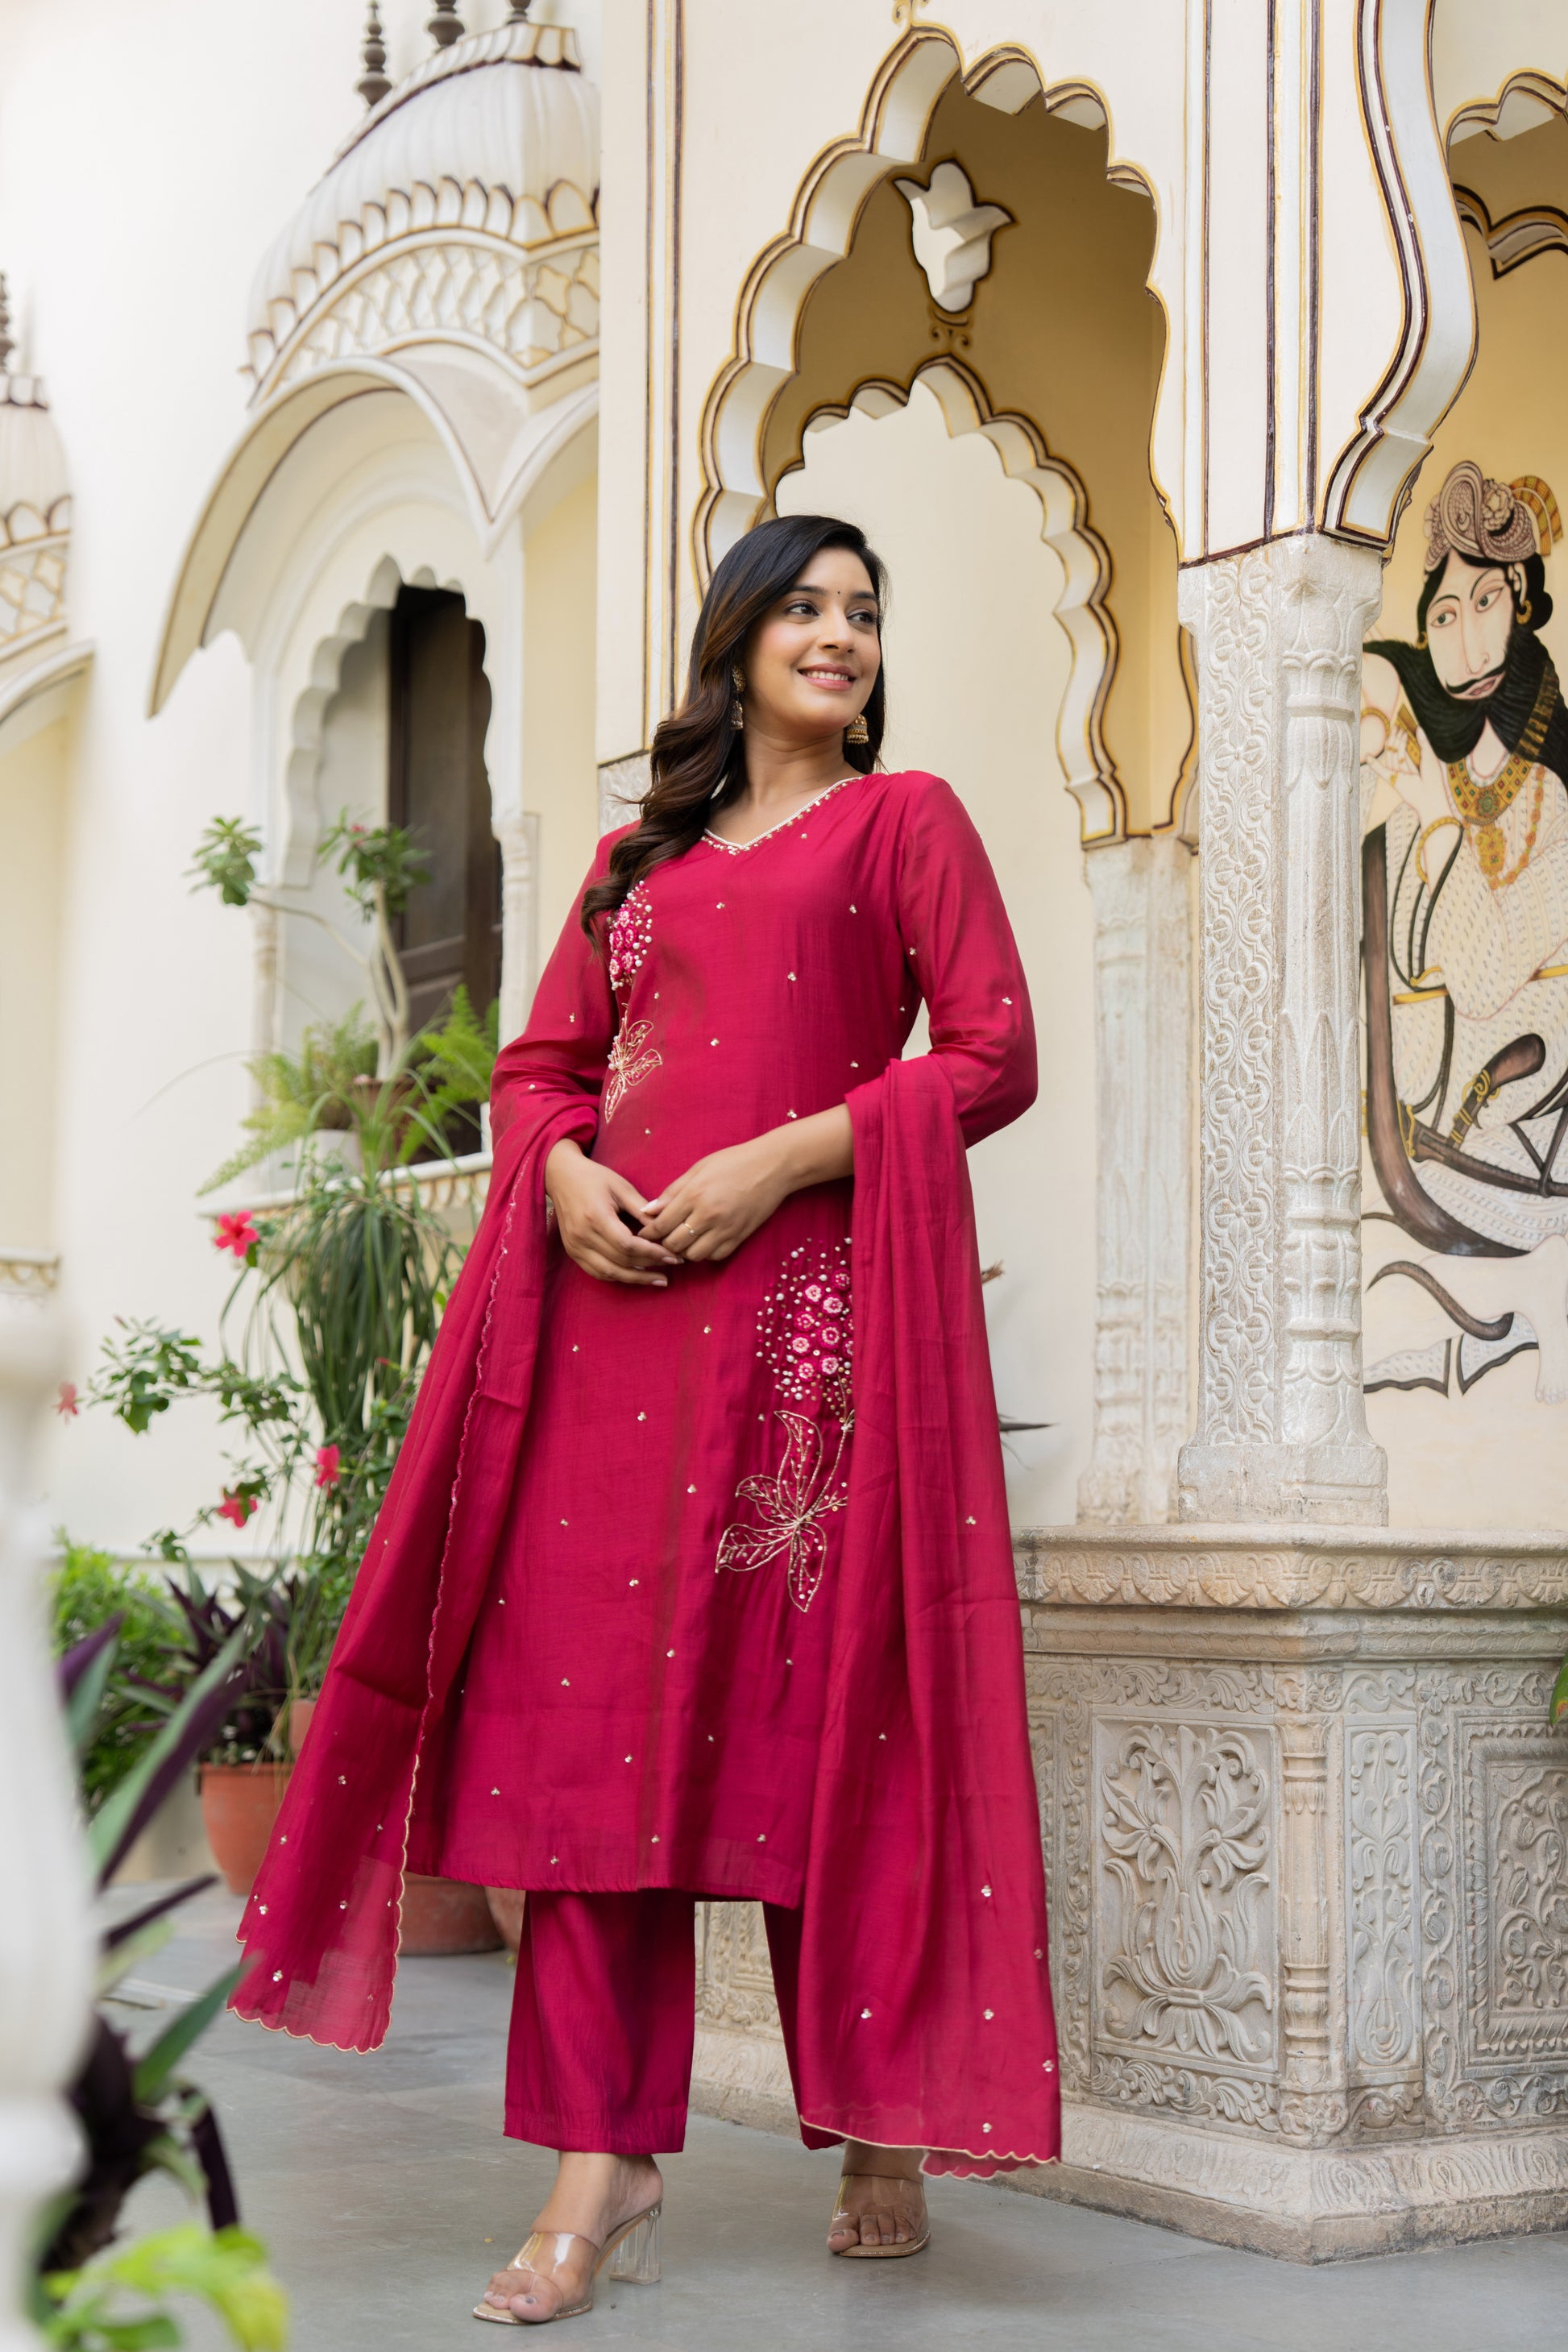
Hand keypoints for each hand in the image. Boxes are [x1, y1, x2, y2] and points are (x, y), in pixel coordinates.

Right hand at [545, 1141, 681, 1287]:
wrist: (560, 1176)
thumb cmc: (594, 1178)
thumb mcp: (622, 1187)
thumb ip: (642, 1210)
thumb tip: (664, 1229)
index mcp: (596, 1217)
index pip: (628, 1245)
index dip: (652, 1254)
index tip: (673, 1256)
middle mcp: (582, 1236)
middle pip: (621, 1261)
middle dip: (650, 1266)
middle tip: (672, 1265)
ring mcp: (574, 1246)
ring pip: (609, 1273)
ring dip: (635, 1279)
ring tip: (658, 1279)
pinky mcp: (572, 1252)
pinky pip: (597, 1272)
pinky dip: (618, 1276)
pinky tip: (635, 1275)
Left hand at [639, 1106, 854, 1265]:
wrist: (772, 1166)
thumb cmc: (734, 1162)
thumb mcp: (698, 1169)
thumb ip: (672, 1191)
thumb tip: (648, 1210)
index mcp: (694, 1195)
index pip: (661, 1225)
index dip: (648, 1233)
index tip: (644, 1233)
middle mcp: (708, 1215)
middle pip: (674, 1244)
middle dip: (664, 1243)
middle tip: (663, 1237)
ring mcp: (726, 1229)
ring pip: (693, 1255)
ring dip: (685, 1250)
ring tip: (684, 1240)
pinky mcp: (740, 1237)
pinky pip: (715, 1256)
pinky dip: (706, 1253)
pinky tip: (704, 1241)